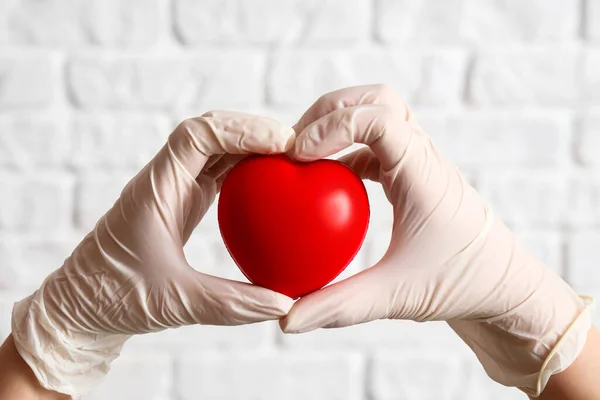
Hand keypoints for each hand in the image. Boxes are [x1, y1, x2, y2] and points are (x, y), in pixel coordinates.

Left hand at [11, 111, 295, 396]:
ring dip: (252, 147)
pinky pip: (219, 172)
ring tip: (291, 158)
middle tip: (297, 147)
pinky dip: (247, 170)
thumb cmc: (115, 299)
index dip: (241, 128)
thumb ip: (231, 303)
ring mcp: (174, 189)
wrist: (84, 307)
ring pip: (217, 149)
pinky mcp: (183, 202)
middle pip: (212, 132)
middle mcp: (165, 180)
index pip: (197, 135)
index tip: (282, 142)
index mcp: (156, 190)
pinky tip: (272, 185)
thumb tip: (284, 303)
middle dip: (254, 131)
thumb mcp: (175, 303)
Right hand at [280, 85, 592, 396]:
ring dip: (338, 125)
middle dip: (331, 110)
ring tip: (303, 155)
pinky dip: (345, 151)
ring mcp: (420, 162)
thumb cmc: (463, 285)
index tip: (300, 155)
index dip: (333, 125)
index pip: (379, 118)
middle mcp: (423, 156)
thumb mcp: (398, 297)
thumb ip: (340, 306)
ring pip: (378, 115)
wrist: (504, 287)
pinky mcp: (413, 176)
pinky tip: (325, 183)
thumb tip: (286, 320)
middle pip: (377, 99)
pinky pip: (375, 146)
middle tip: (295, 143)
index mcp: (423, 172)